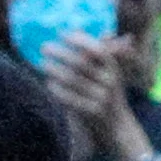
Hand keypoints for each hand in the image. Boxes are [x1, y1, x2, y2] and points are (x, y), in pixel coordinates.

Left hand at [40, 35, 153, 160]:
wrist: (117, 129)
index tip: (62, 33)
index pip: (99, 50)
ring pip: (73, 80)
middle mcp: (110, 83)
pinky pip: (70, 99)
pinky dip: (57, 90)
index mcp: (114, 70)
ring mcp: (102, 99)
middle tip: (44, 47)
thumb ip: (105, 54)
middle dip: (61, 53)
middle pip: (82, 63)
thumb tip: (98, 30)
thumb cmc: (108, 96)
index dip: (81, 40)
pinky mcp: (92, 113)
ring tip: (42, 64)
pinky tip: (49, 84)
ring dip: (55, 70)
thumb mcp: (110, 75)